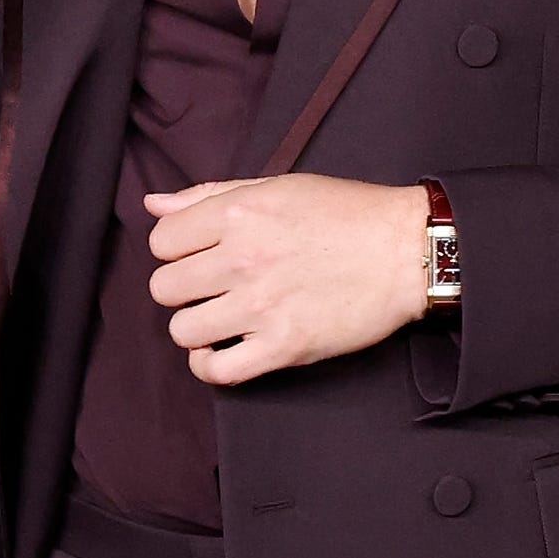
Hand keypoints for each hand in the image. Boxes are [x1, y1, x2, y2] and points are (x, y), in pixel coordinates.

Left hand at [143, 173, 428, 385]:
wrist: (404, 251)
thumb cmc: (346, 214)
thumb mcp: (277, 186)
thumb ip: (211, 195)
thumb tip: (154, 204)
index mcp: (239, 213)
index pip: (161, 239)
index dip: (175, 248)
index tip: (197, 253)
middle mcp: (243, 258)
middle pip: (164, 287)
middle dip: (182, 287)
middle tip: (210, 286)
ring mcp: (261, 306)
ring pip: (182, 329)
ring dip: (196, 326)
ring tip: (219, 318)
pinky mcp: (283, 346)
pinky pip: (216, 371)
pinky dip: (210, 365)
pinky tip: (224, 349)